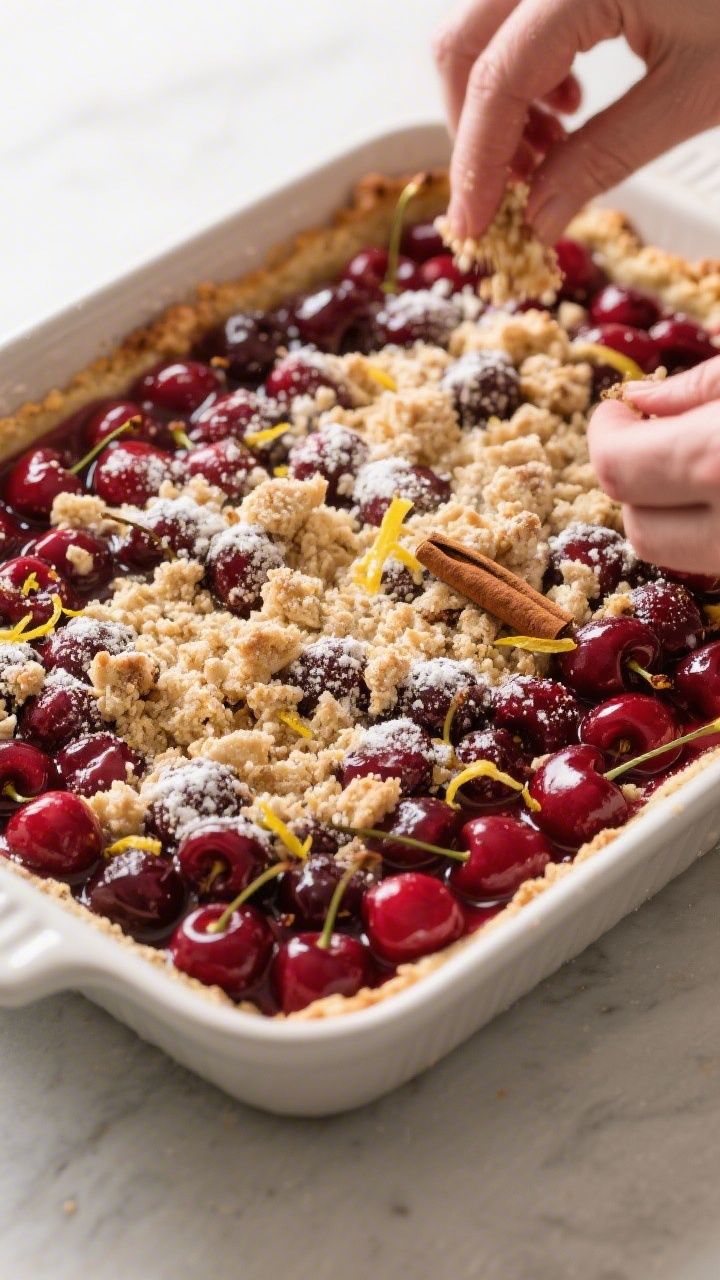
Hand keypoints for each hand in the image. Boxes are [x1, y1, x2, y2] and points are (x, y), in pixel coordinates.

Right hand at [434, 0, 719, 243]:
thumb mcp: (695, 93)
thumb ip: (602, 158)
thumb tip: (537, 220)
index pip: (496, 81)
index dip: (476, 166)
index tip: (472, 230)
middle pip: (463, 46)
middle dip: (476, 133)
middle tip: (507, 200)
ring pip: (483, 28)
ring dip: (499, 101)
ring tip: (547, 153)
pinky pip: (519, 9)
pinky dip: (527, 65)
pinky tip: (570, 102)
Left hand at [588, 359, 719, 573]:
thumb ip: (696, 387)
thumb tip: (642, 401)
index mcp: (716, 461)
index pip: (617, 468)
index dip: (606, 435)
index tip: (618, 410)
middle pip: (639, 527)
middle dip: (633, 481)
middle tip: (658, 438)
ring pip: (677, 554)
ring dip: (668, 510)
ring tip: (698, 461)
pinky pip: (713, 556)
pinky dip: (706, 525)